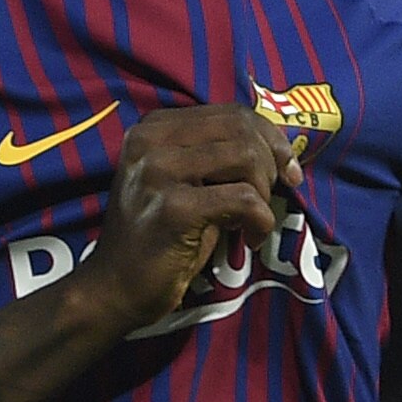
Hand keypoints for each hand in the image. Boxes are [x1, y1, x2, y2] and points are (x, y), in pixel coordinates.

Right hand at [75, 104, 301, 334]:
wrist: (115, 287)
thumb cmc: (159, 236)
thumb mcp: (183, 181)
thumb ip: (215, 154)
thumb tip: (280, 146)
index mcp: (152, 128)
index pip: (231, 113)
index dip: (269, 137)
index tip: (286, 169)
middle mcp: (150, 142)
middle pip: (241, 130)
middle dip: (271, 163)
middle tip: (272, 195)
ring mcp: (157, 172)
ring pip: (246, 158)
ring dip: (263, 193)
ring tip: (252, 219)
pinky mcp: (173, 208)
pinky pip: (243, 199)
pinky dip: (260, 220)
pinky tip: (249, 239)